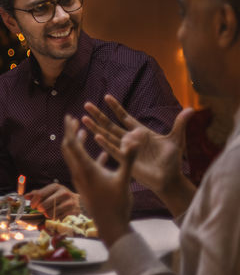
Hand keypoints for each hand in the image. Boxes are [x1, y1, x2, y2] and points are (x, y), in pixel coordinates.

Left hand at [24, 183, 80, 217]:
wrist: (78, 202)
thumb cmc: (60, 197)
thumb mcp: (50, 192)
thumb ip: (37, 194)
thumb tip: (25, 196)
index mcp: (55, 187)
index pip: (40, 194)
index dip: (34, 202)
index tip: (32, 206)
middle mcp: (63, 193)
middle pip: (44, 205)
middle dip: (40, 209)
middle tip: (41, 210)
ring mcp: (69, 203)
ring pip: (50, 213)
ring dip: (47, 214)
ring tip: (49, 212)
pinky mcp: (73, 212)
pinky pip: (57, 218)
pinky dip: (55, 218)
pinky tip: (57, 214)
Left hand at [61, 115, 132, 246]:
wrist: (111, 226)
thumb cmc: (117, 204)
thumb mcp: (124, 179)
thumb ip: (128, 158)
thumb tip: (134, 139)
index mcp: (86, 169)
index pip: (73, 144)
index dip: (70, 129)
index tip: (69, 117)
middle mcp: (79, 173)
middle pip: (69, 149)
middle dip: (71, 133)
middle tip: (73, 120)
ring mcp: (81, 180)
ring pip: (75, 158)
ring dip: (78, 144)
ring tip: (84, 131)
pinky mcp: (86, 186)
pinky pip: (84, 167)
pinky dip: (89, 157)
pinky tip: (102, 154)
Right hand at [82, 95, 195, 214]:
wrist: (170, 178)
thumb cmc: (172, 160)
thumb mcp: (176, 139)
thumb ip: (180, 123)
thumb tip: (191, 108)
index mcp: (140, 132)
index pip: (124, 116)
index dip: (116, 107)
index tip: (106, 96)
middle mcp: (130, 139)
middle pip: (110, 124)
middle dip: (99, 114)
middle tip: (87, 104)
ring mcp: (126, 149)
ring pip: (107, 135)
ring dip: (96, 127)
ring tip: (84, 118)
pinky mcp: (127, 159)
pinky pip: (113, 150)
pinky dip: (105, 143)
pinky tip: (96, 137)